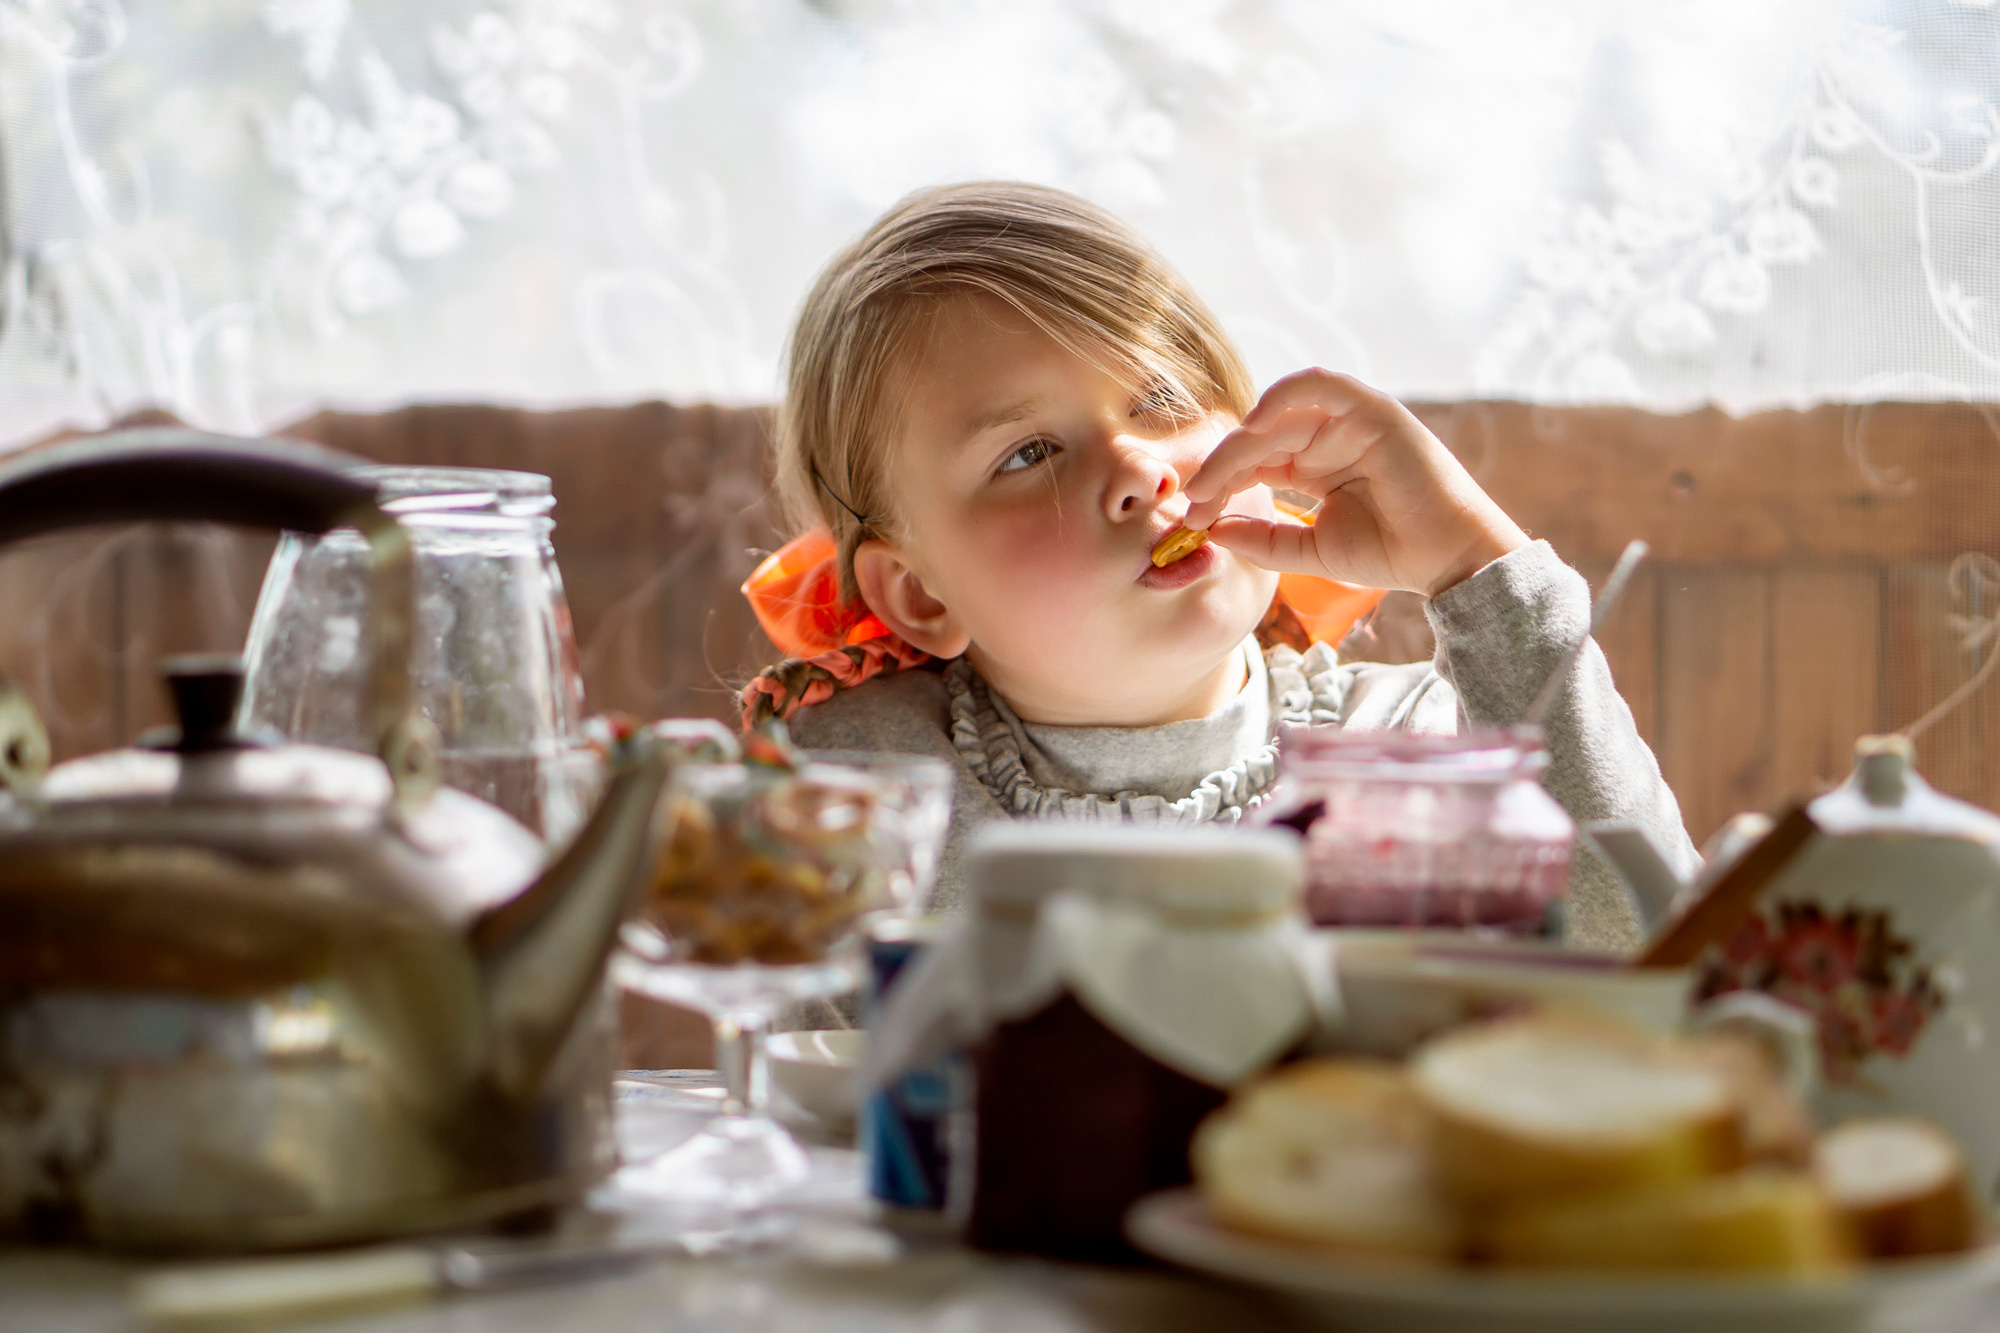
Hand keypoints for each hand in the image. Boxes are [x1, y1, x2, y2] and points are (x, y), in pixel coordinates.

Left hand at [1183, 370, 1527, 597]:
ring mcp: (1350, 421)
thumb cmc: (1389, 553)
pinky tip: (1254, 426)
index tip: (1192, 516)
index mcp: (1314, 466)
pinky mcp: (1373, 410)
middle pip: (1259, 440)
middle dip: (1221, 469)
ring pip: (1279, 418)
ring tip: (1214, 478)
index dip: (1220, 484)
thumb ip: (1263, 539)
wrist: (1445, 558)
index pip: (1254, 463)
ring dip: (1241, 444)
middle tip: (1194, 500)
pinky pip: (1322, 385)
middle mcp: (1329, 438)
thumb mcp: (1310, 550)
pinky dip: (1284, 395)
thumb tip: (1211, 529)